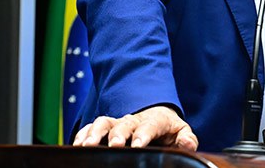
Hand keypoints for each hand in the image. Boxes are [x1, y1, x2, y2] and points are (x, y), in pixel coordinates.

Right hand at [72, 105, 197, 150]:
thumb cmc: (168, 130)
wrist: (155, 119)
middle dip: (118, 134)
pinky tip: (77, 146)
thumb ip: (186, 139)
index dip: (143, 134)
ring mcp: (118, 123)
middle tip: (116, 145)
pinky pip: (90, 127)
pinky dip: (82, 134)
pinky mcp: (105, 128)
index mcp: (155, 120)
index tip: (138, 145)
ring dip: (95, 133)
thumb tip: (187, 144)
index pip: (149, 125)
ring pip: (104, 122)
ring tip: (87, 145)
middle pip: (124, 124)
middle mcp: (134, 120)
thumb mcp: (181, 132)